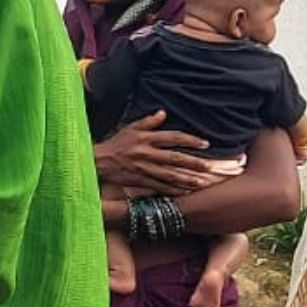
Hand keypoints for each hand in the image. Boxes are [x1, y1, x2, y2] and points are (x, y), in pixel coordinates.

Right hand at [96, 113, 218, 196]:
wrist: (97, 160)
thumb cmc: (116, 143)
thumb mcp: (131, 128)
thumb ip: (148, 121)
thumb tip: (163, 113)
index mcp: (146, 138)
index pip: (173, 138)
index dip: (190, 140)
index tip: (205, 144)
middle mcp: (146, 153)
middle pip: (174, 158)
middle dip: (193, 163)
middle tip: (209, 167)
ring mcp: (143, 168)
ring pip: (169, 174)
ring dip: (186, 179)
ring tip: (201, 182)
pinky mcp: (139, 180)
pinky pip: (159, 186)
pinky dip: (172, 190)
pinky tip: (185, 192)